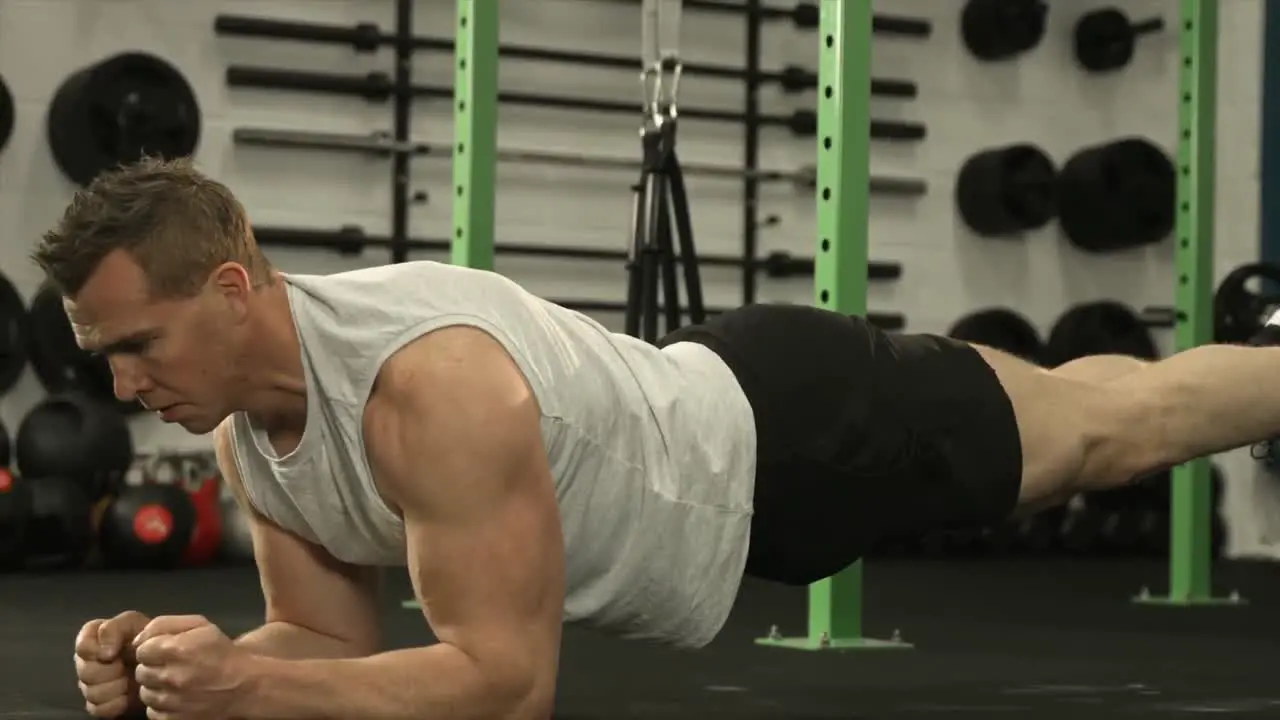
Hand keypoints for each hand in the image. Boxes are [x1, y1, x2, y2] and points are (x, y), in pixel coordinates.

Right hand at [75, 610, 151, 717]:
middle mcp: (87, 663)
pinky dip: (117, 703)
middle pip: (86, 673)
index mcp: (92, 639)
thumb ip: (113, 628)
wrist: (162, 665)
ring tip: (130, 679)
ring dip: (116, 687)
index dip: (96, 651)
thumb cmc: (147, 640)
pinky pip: (99, 709)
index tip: (113, 652)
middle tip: (126, 665)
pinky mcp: (99, 705)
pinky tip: (127, 695)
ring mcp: (91, 685)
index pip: (82, 647)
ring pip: (92, 692)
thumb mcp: (133, 623)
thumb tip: (103, 652)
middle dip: (111, 669)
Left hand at [132, 615, 253, 719]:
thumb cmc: (221, 652)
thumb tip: (137, 641)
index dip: (154, 649)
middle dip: (155, 668)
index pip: (141, 650)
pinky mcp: (173, 719)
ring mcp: (171, 702)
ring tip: (177, 682)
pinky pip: (153, 711)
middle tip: (174, 666)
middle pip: (141, 672)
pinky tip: (178, 697)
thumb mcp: (199, 625)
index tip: (168, 651)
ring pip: (145, 693)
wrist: (245, 686)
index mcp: (176, 650)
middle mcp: (170, 677)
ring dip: (157, 687)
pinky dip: (162, 705)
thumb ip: (164, 624)